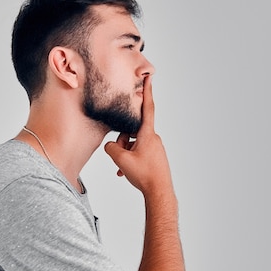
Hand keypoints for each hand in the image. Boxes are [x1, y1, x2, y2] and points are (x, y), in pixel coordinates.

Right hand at [104, 76, 172, 196]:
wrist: (159, 192)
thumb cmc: (144, 175)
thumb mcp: (121, 159)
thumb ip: (111, 148)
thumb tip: (111, 146)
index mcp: (148, 134)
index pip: (147, 108)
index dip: (147, 92)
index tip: (149, 78)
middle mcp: (153, 139)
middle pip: (132, 132)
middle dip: (122, 141)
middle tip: (119, 155)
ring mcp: (155, 148)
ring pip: (134, 144)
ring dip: (125, 153)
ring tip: (122, 167)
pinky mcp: (155, 157)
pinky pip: (138, 153)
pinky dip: (130, 160)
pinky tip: (125, 172)